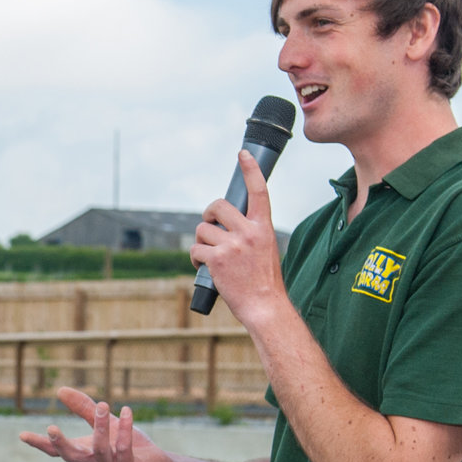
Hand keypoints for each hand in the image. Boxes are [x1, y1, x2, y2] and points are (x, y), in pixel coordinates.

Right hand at [18, 386, 173, 461]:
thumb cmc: (129, 445)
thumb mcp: (105, 423)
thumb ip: (84, 408)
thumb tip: (60, 390)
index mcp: (85, 453)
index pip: (57, 451)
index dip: (40, 444)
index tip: (21, 435)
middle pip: (72, 456)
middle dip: (61, 444)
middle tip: (51, 428)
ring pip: (101, 450)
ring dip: (101, 427)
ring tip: (104, 405)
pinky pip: (125, 449)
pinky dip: (126, 430)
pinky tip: (127, 411)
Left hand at [191, 151, 288, 326]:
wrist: (265, 306)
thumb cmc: (265, 281)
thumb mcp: (266, 249)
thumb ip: (250, 233)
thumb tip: (225, 225)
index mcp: (264, 227)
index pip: (258, 191)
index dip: (250, 170)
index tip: (242, 154)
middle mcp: (249, 232)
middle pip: (218, 206)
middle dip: (208, 214)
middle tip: (209, 226)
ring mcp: (232, 245)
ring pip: (202, 230)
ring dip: (201, 242)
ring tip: (210, 256)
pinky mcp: (217, 259)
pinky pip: (196, 249)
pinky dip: (195, 258)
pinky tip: (204, 268)